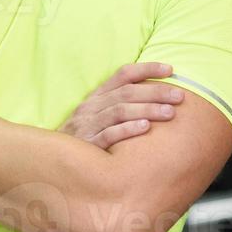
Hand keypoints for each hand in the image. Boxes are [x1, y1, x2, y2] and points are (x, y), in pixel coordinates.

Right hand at [59, 62, 186, 149]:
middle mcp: (92, 107)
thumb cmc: (83, 138)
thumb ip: (121, 105)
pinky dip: (127, 130)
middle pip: (126, 93)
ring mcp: (88, 125)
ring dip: (147, 110)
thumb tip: (158, 97)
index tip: (170, 69)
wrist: (51, 161)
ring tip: (170, 113)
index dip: (147, 69)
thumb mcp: (97, 117)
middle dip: (155, 92)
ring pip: (119, 111)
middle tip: (180, 96)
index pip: (123, 74)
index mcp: (97, 96)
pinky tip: (145, 128)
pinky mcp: (87, 145)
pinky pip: (108, 135)